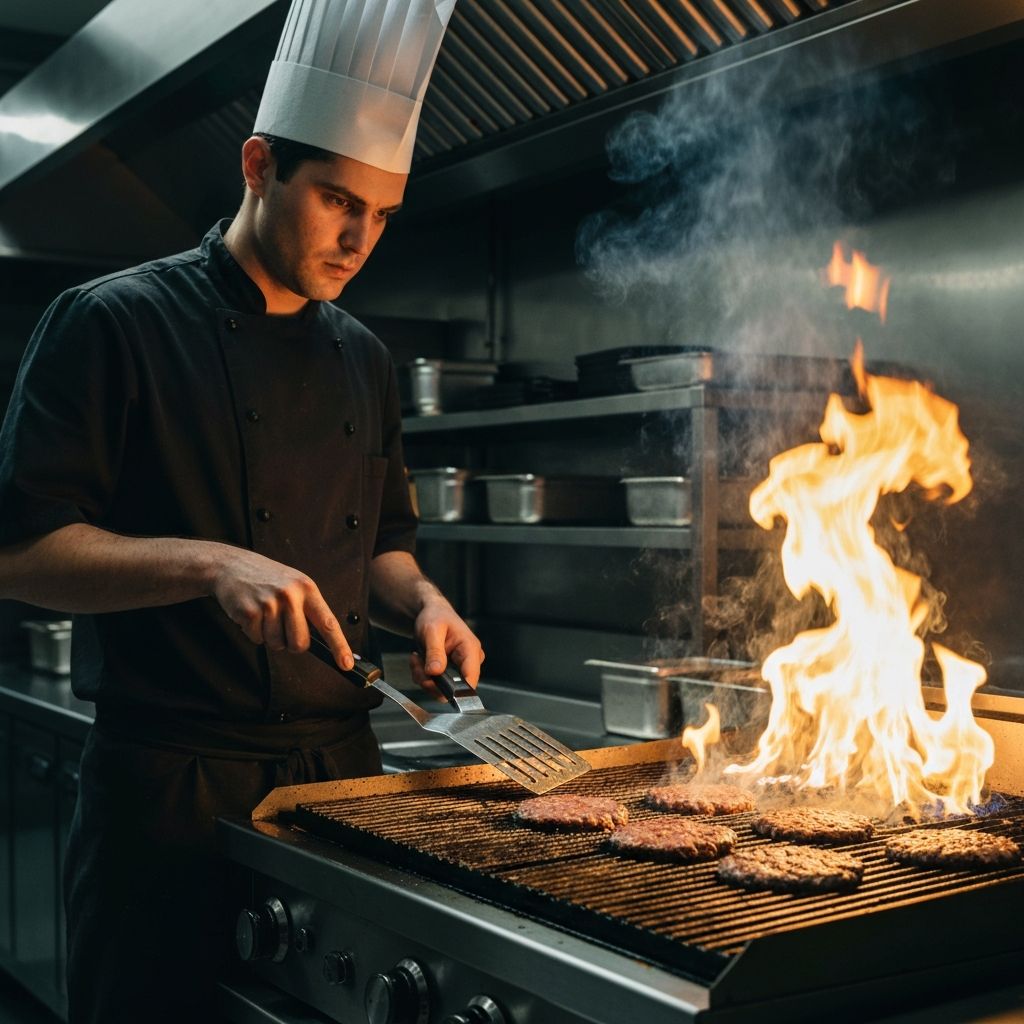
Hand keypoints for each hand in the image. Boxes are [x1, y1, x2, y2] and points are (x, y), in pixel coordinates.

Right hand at [210, 547, 352, 669]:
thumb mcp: (294, 585)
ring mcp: (269, 603)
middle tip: (282, 626)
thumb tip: (324, 642)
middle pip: (300, 643)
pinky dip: (253, 633)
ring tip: (264, 614)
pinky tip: (251, 614)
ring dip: (270, 637)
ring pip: (277, 644)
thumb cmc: (268, 579)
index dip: (339, 646)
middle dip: (291, 643)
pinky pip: (257, 640)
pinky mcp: (249, 611)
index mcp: (307, 588)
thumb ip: (308, 609)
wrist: (231, 565)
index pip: (328, 623)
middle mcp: (291, 595)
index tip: (347, 664)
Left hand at [409, 599, 484, 693]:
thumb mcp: (432, 631)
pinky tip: (419, 660)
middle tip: (417, 663)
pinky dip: (422, 676)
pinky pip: (435, 685)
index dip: (455, 689)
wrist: (430, 613)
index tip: (433, 684)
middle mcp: (468, 662)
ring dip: (423, 677)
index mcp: (470, 649)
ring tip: (417, 659)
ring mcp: (459, 669)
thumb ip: (434, 652)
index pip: (471, 679)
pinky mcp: (450, 673)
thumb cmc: (435, 616)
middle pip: (454, 688)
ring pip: (441, 689)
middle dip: (430, 680)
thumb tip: (435, 672)